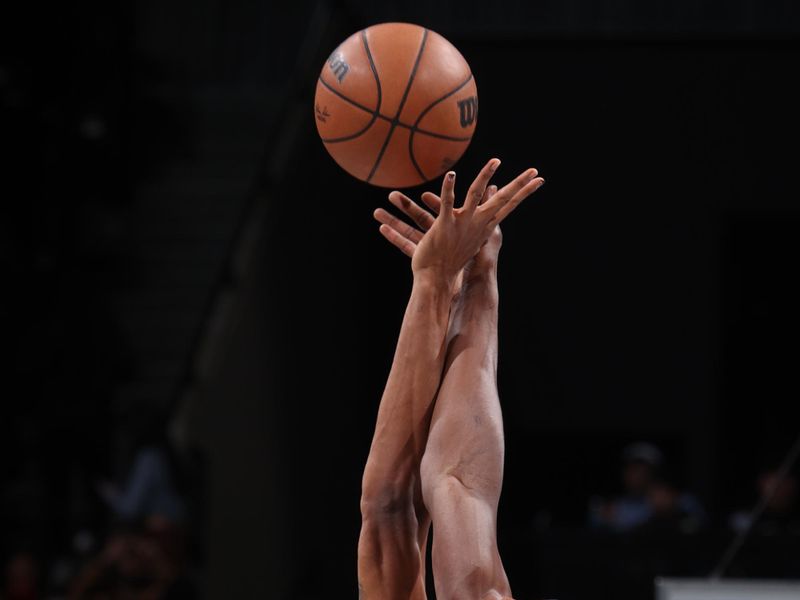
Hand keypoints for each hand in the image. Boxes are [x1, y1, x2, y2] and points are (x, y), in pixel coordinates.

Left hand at [374, 158, 542, 283]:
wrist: (437, 280)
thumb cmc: (451, 261)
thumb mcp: (468, 239)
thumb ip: (477, 223)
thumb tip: (485, 214)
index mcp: (484, 226)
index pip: (509, 206)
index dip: (524, 193)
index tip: (539, 180)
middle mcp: (478, 223)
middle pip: (502, 200)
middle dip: (519, 184)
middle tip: (535, 170)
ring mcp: (463, 224)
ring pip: (475, 195)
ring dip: (485, 177)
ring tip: (496, 161)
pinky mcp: (444, 226)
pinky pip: (447, 203)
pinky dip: (449, 189)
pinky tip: (451, 175)